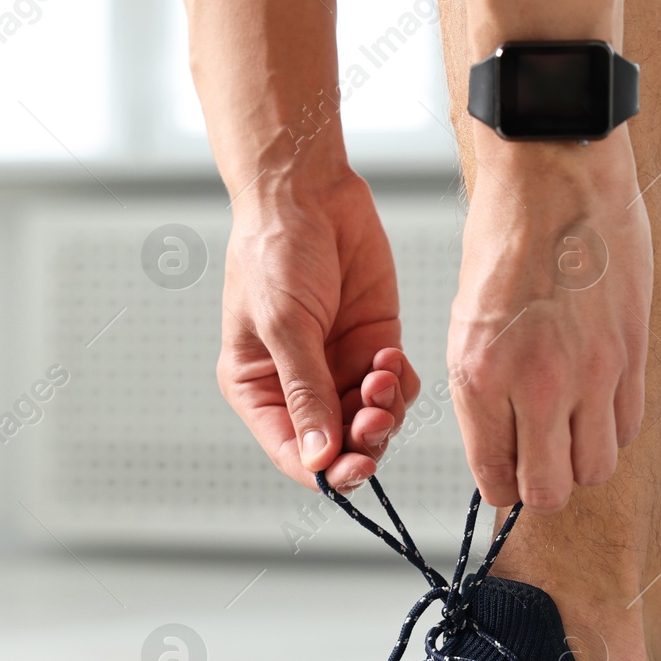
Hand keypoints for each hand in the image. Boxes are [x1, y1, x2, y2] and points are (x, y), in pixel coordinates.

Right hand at [220, 170, 421, 490]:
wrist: (308, 191)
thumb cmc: (275, 250)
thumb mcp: (285, 326)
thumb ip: (305, 393)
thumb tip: (318, 459)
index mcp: (259, 388)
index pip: (293, 451)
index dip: (325, 469)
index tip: (353, 465)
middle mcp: (300, 385)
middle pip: (339, 445)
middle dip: (362, 439)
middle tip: (375, 417)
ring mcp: (339, 366)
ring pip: (373, 421)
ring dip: (384, 411)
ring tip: (381, 373)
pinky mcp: (373, 343)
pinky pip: (397, 387)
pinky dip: (401, 382)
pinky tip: (389, 354)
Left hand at [448, 135, 650, 512]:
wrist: (557, 173)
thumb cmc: (505, 235)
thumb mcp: (468, 321)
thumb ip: (485, 390)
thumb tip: (504, 443)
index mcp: (479, 376)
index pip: (496, 478)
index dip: (502, 485)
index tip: (507, 472)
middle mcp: (537, 384)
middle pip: (551, 491)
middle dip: (543, 485)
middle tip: (540, 460)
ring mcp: (592, 372)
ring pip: (597, 469)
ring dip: (582, 460)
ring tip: (571, 430)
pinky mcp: (632, 353)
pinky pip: (630, 426)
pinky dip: (613, 427)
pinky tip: (598, 400)